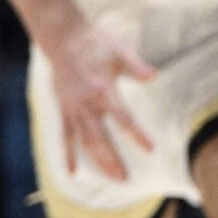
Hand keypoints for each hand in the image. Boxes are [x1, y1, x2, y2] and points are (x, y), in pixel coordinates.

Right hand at [43, 18, 155, 181]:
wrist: (63, 39)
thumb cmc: (96, 43)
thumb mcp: (119, 50)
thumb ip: (136, 65)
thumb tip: (154, 76)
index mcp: (102, 89)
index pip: (122, 118)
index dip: (136, 135)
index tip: (150, 149)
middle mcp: (86, 103)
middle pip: (100, 138)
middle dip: (113, 159)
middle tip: (126, 179)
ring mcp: (72, 108)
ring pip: (84, 141)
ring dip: (98, 161)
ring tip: (114, 178)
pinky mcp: (64, 109)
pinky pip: (65, 137)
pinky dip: (68, 155)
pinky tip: (73, 173)